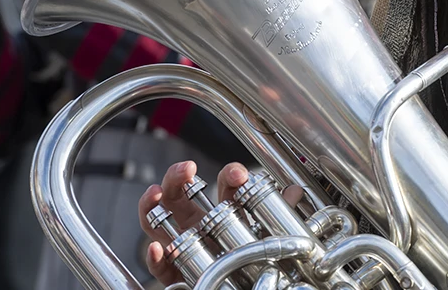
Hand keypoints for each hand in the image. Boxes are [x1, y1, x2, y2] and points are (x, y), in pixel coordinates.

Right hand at [138, 161, 302, 285]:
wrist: (244, 286)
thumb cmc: (253, 258)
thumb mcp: (270, 233)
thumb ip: (281, 213)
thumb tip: (295, 191)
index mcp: (224, 211)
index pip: (224, 185)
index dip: (231, 175)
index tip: (238, 175)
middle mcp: (198, 224)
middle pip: (180, 193)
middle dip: (179, 175)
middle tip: (187, 168)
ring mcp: (181, 246)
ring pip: (156, 221)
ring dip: (152, 204)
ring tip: (155, 192)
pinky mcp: (175, 274)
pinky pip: (160, 266)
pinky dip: (155, 256)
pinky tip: (157, 248)